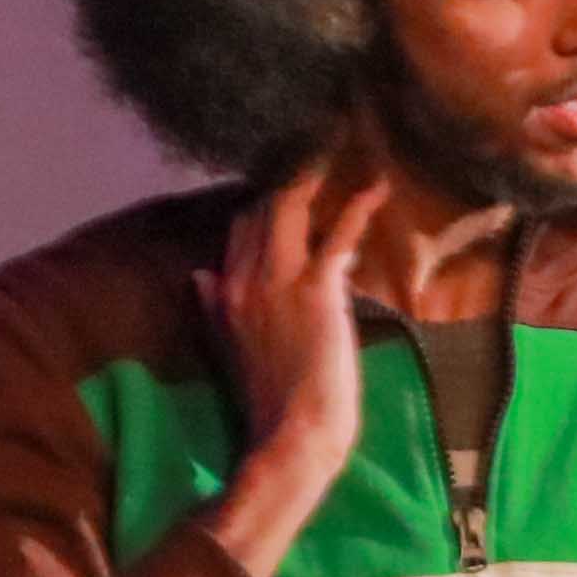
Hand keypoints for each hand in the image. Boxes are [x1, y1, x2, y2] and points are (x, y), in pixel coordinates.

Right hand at [202, 133, 390, 576]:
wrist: (294, 435)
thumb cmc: (274, 401)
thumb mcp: (234, 349)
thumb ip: (216, 309)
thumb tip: (198, 275)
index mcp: (226, 292)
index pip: (239, 229)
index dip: (263, 201)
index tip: (290, 179)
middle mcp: (245, 277)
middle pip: (260, 207)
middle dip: (287, 173)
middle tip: (317, 141)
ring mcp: (278, 280)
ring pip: (289, 207)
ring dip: (315, 172)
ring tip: (338, 141)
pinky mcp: (316, 288)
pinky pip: (337, 234)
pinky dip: (359, 206)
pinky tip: (377, 186)